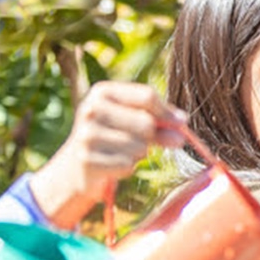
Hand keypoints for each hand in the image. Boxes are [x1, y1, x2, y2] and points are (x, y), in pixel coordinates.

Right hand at [30, 81, 186, 228]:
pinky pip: (128, 165)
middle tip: (145, 141)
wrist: (77, 166)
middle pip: (146, 123)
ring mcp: (86, 135)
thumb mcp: (133, 119)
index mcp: (103, 92)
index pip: (147, 96)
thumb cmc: (114, 136)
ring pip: (139, 147)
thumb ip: (160, 120)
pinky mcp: (87, 160)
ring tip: (123, 151)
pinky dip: (128, 168)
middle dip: (153, 136)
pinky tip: (114, 163)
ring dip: (139, 153)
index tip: (181, 123)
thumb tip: (183, 123)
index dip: (168, 113)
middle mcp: (91, 109)